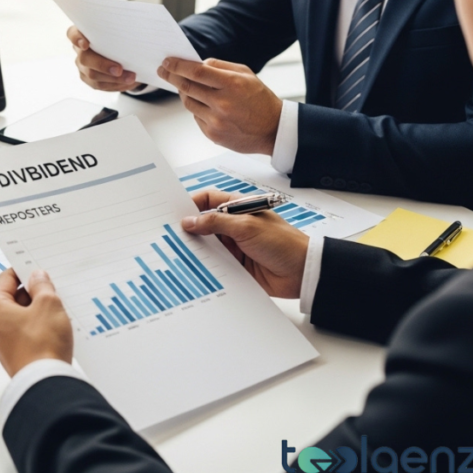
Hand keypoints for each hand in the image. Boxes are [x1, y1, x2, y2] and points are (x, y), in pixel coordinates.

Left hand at [0, 269, 72, 376]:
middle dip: (32, 293)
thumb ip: (42, 286)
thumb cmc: (42, 345)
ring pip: (19, 316)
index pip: (6, 279)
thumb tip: (38, 278)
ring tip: (55, 310)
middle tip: (50, 289)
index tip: (37, 269)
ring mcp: (2, 342)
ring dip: (36, 310)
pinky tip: (53, 327)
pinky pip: (24, 332)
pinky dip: (37, 326)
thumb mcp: (48, 304)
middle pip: (12, 298)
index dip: (23, 271)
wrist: (46, 383)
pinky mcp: (14, 354)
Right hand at [68, 26, 139, 91]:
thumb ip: (124, 33)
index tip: (85, 44)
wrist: (124, 54)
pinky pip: (99, 84)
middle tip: (118, 69)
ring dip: (113, 78)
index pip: (73, 34)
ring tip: (130, 77)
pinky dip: (114, 84)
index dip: (77, 39)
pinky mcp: (88, 78)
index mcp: (85, 33)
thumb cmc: (121, 39)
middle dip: (103, 65)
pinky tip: (125, 82)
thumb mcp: (123, 32)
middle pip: (85, 58)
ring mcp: (82, 65)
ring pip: (92, 75)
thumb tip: (140, 37)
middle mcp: (80, 50)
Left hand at [159, 58, 282, 154]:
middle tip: (164, 71)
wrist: (272, 130)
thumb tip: (197, 64)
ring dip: (184, 92)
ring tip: (187, 86)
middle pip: (186, 87)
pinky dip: (197, 109)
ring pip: (188, 102)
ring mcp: (216, 121)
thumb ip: (220, 66)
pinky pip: (196, 117)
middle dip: (172, 76)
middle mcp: (222, 103)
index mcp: (231, 84)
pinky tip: (207, 106)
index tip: (167, 62)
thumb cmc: (260, 100)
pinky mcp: (212, 134)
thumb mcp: (246, 74)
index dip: (178, 65)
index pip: (197, 71)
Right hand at [181, 190, 308, 297]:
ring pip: (207, 245)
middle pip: (204, 224)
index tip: (175, 212)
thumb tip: (189, 221)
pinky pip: (214, 264)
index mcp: (238, 208)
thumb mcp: (247, 226)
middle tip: (169, 234)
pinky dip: (204, 265)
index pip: (209, 200)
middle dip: (189, 228)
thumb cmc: (283, 243)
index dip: (192, 204)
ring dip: (195, 249)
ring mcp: (234, 246)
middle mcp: (234, 226)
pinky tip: (192, 267)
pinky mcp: (235, 265)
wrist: (302, 272)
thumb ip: (216, 222)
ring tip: (175, 252)